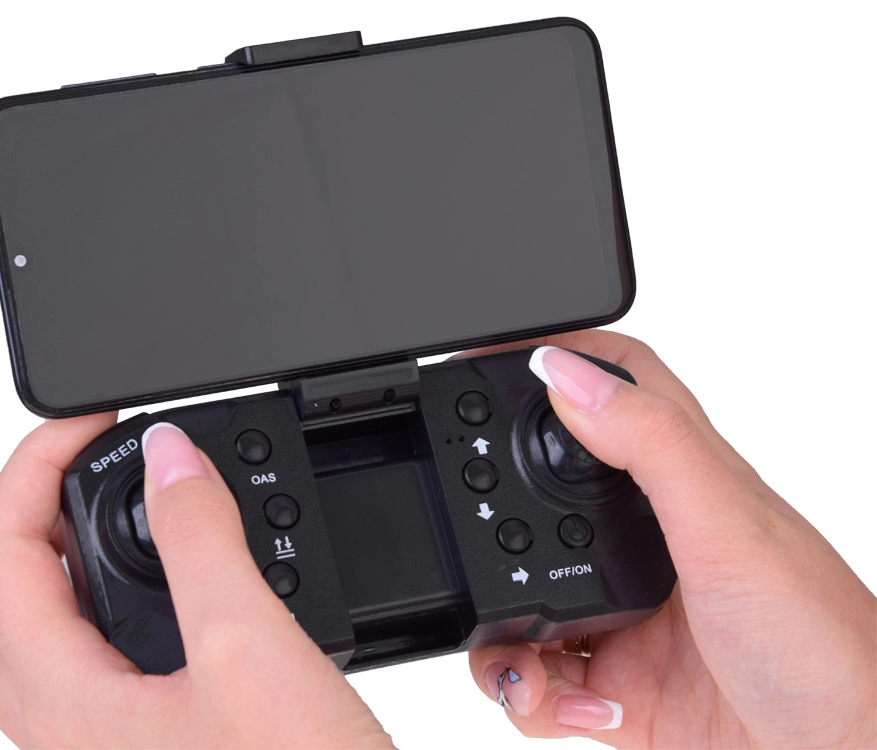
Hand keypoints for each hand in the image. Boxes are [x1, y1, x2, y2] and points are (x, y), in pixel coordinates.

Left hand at [0, 414, 390, 747]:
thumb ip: (202, 539)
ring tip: (117, 501)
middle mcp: (68, 731)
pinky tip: (164, 578)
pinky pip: (89, 655)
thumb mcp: (249, 647)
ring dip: (59, 554)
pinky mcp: (147, 739)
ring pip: (38, 631)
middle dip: (27, 509)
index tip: (92, 420)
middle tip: (87, 458)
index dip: (33, 466)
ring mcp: (104, 741)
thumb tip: (169, 456)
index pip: (0, 553)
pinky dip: (104, 595)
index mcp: (68, 706)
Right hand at [467, 331, 875, 746]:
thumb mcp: (727, 525)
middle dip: (488, 518)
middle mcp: (646, 538)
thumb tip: (562, 371)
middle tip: (463, 537)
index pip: (613, 389)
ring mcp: (626, 609)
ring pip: (522, 593)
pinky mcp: (616, 679)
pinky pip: (539, 677)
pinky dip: (530, 694)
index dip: (555, 363)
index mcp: (679, 481)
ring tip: (519, 659)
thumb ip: (647, 442)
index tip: (485, 364)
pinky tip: (569, 702)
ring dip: (500, 633)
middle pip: (537, 493)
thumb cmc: (821, 642)